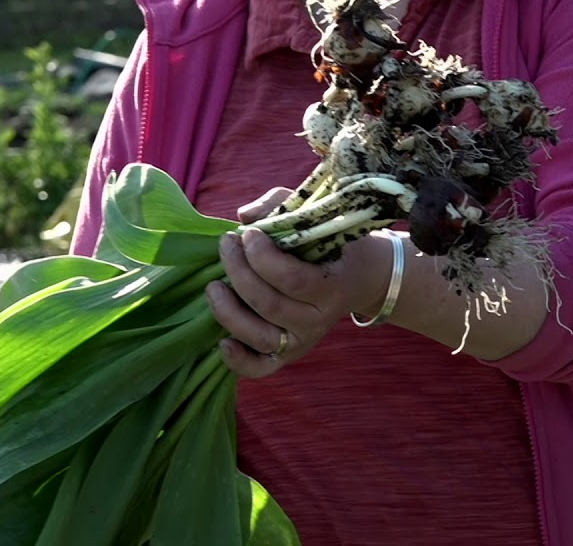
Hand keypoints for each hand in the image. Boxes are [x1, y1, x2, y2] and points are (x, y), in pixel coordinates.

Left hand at [206, 188, 389, 377]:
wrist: (359, 277)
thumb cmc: (332, 242)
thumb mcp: (315, 217)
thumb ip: (281, 205)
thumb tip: (245, 216)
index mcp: (330, 287)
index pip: (292, 279)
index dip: (262, 257)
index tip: (248, 233)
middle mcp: (318, 320)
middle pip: (269, 305)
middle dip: (238, 272)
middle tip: (226, 245)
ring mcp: (302, 341)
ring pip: (259, 336)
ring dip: (228, 311)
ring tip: (213, 286)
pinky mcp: (287, 355)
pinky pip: (261, 368)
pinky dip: (239, 361)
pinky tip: (222, 342)